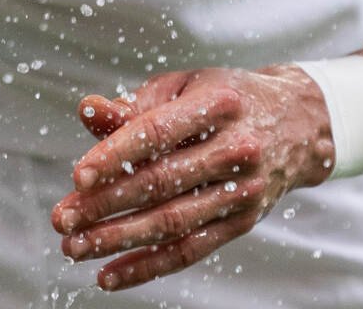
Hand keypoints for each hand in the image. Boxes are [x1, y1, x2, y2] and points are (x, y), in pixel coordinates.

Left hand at [52, 66, 333, 291]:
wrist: (299, 124)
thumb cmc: (228, 98)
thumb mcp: (186, 87)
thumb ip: (136, 104)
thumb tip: (88, 111)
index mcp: (218, 105)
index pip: (159, 133)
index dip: (116, 154)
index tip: (78, 175)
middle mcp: (236, 149)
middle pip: (161, 183)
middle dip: (105, 204)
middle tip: (62, 217)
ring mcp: (243, 191)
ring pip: (172, 223)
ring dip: (118, 240)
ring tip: (75, 247)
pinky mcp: (242, 222)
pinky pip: (190, 251)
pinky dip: (147, 267)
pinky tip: (110, 275)